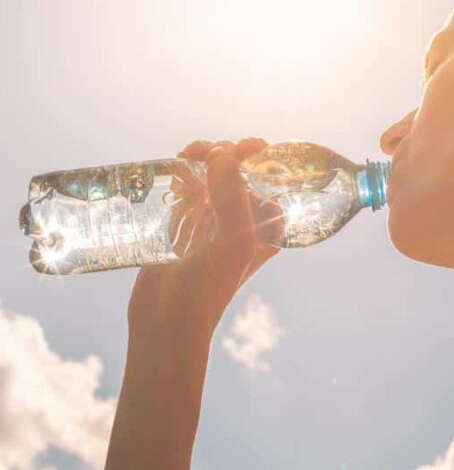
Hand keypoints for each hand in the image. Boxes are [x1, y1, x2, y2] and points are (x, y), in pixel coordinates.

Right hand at [126, 138, 280, 362]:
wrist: (165, 321)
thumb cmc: (206, 290)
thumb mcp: (232, 244)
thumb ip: (234, 199)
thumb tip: (224, 155)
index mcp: (265, 227)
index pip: (272, 180)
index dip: (261, 157)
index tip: (243, 148)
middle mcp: (241, 222)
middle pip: (240, 171)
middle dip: (226, 152)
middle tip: (206, 153)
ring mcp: (212, 222)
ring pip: (212, 176)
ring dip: (203, 158)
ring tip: (188, 156)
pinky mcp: (184, 225)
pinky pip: (188, 189)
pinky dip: (183, 174)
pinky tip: (175, 171)